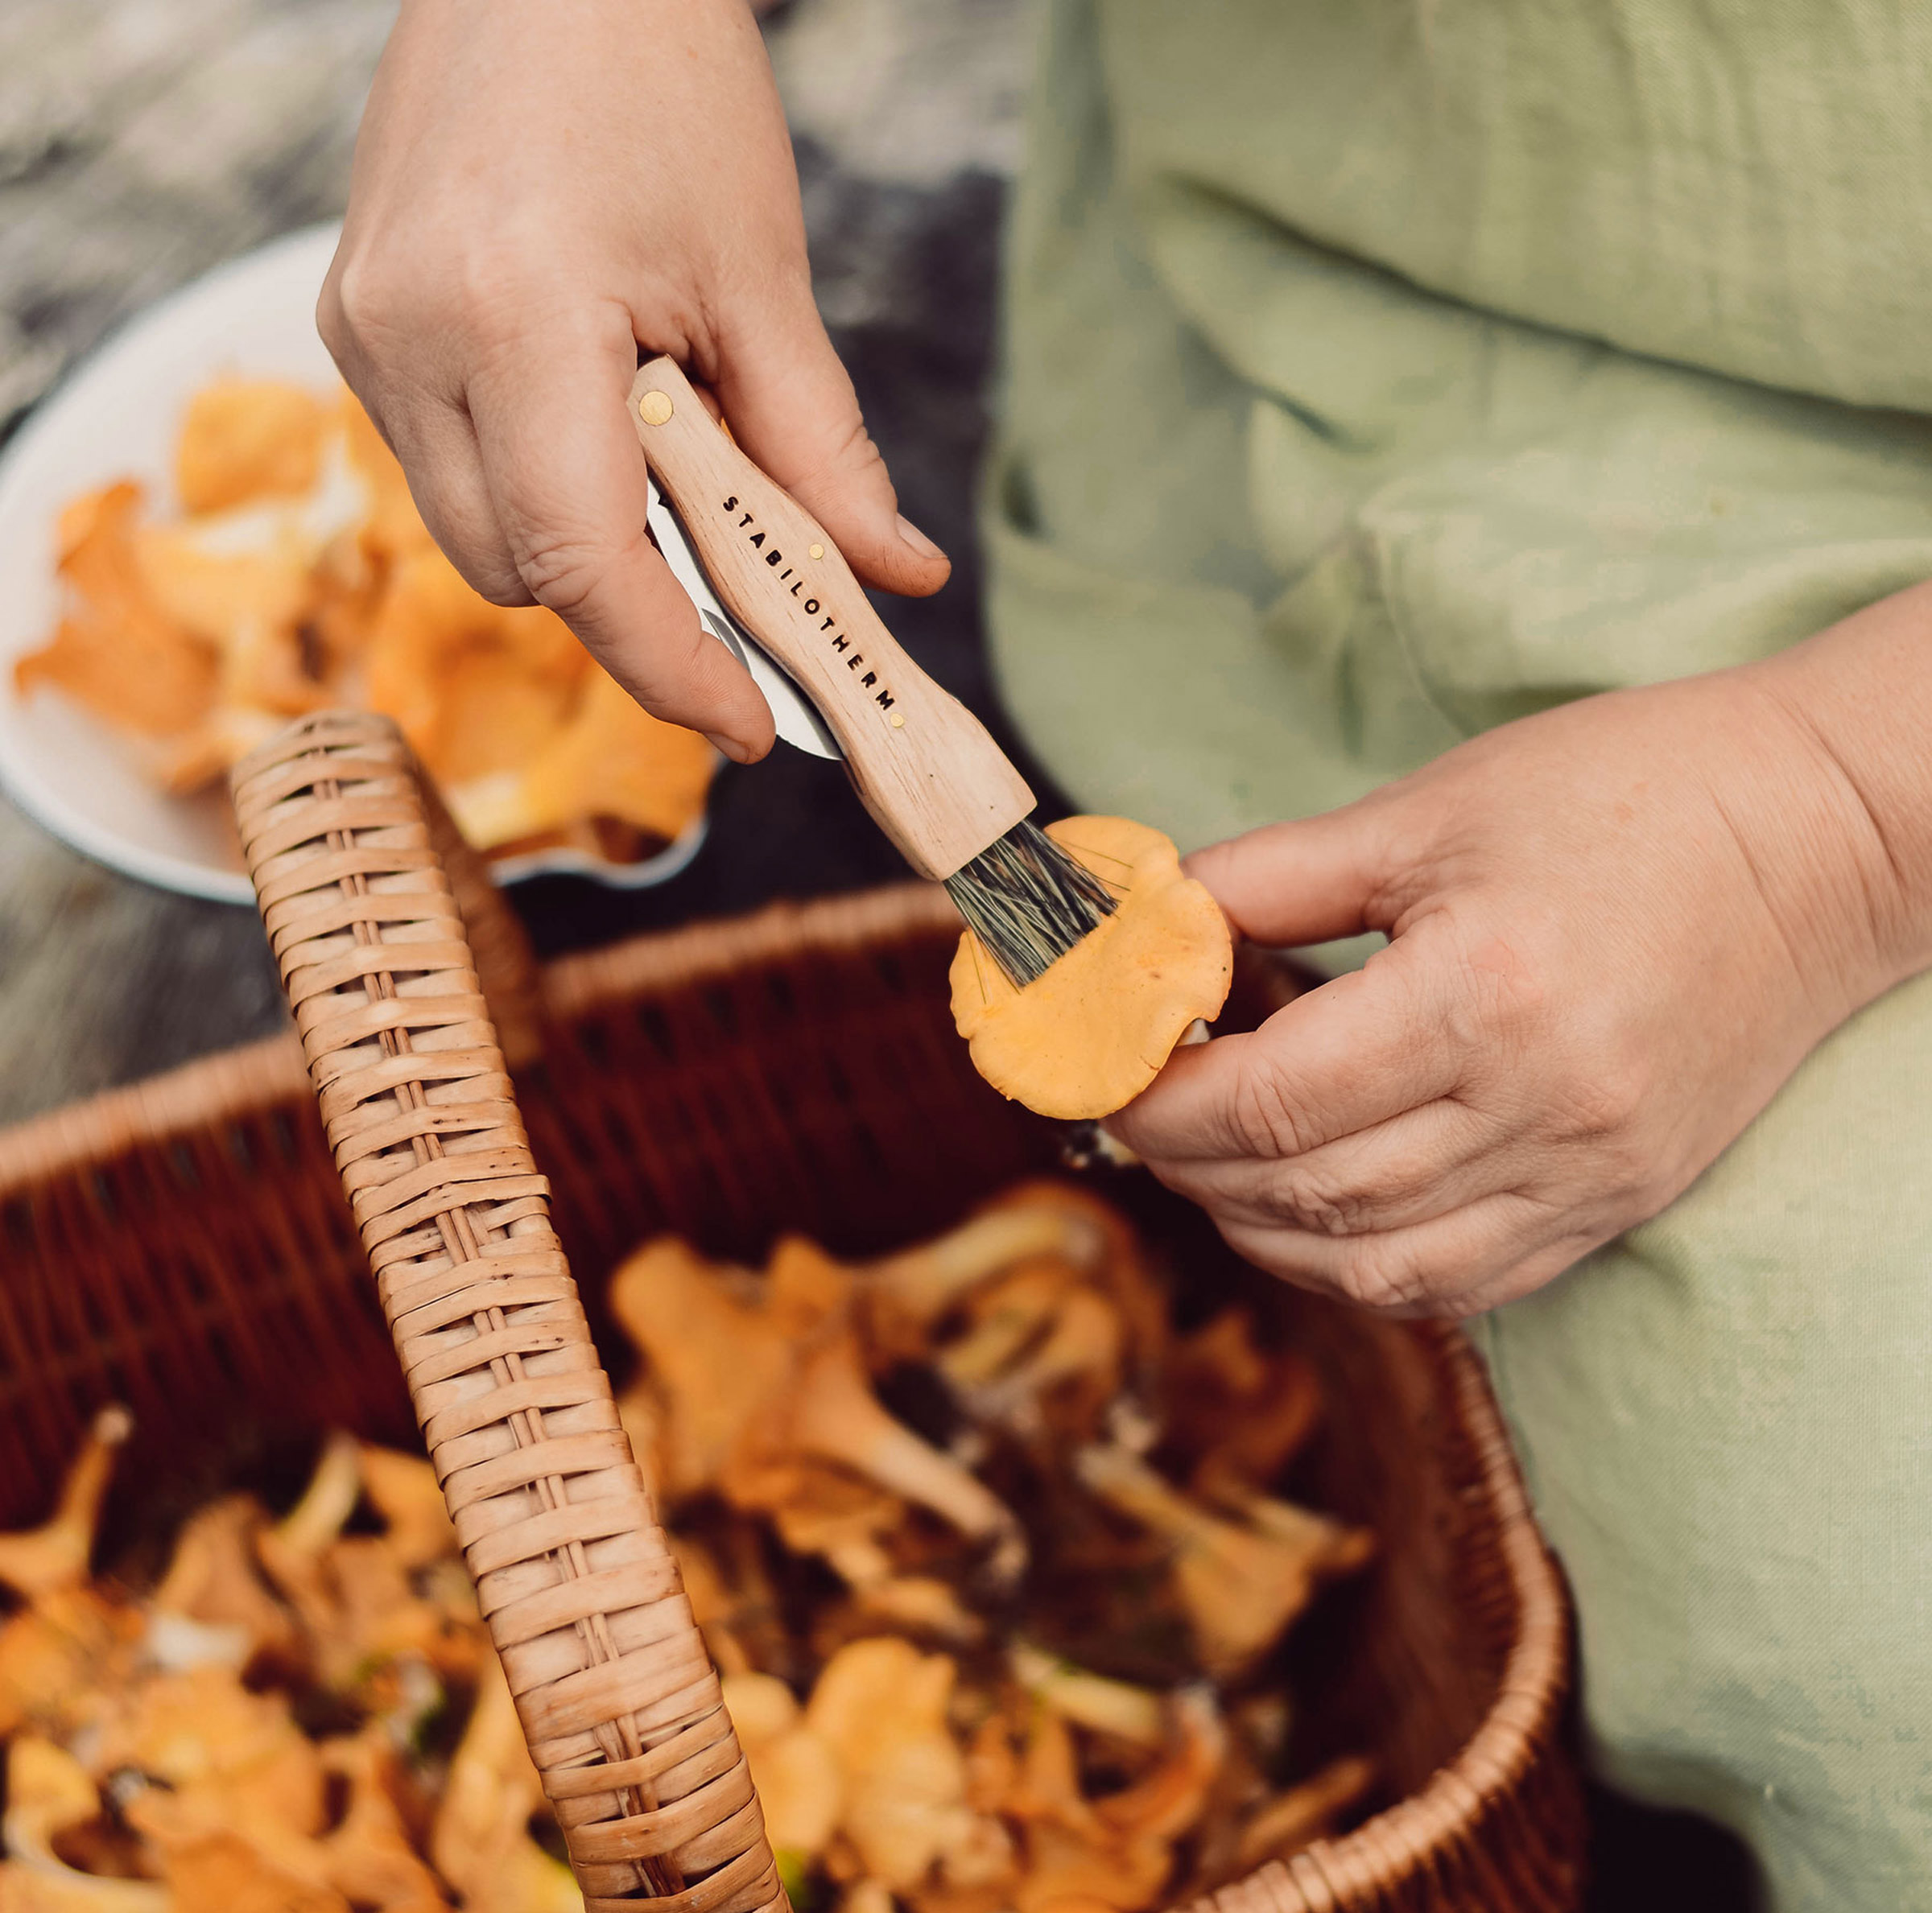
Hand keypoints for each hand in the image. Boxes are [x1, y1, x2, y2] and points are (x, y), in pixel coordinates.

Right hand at [320, 0, 947, 760]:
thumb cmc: (660, 79)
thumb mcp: (763, 278)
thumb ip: (822, 451)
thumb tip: (891, 577)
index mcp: (510, 314)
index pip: (582, 559)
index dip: (671, 664)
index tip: (747, 725)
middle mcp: (405, 337)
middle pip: (519, 573)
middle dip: (633, 610)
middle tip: (744, 603)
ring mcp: (362, 331)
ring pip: (476, 534)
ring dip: (583, 549)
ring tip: (679, 485)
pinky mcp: (353, 322)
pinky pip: (449, 467)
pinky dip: (537, 487)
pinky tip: (605, 431)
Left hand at [1111, 638, 1925, 1316]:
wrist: (1819, 835)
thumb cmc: (1624, 793)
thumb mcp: (1424, 811)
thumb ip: (1267, 881)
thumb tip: (1146, 931)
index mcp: (1483, 997)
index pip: (1269, 1103)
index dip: (1160, 1102)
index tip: (1107, 1073)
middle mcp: (1542, 1110)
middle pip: (1306, 1192)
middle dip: (1189, 1164)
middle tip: (1137, 1110)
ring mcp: (1591, 1174)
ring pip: (1374, 1264)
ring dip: (1260, 1228)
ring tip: (1206, 1164)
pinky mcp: (1620, 1202)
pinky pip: (1462, 1285)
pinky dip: (1359, 1266)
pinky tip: (1309, 1215)